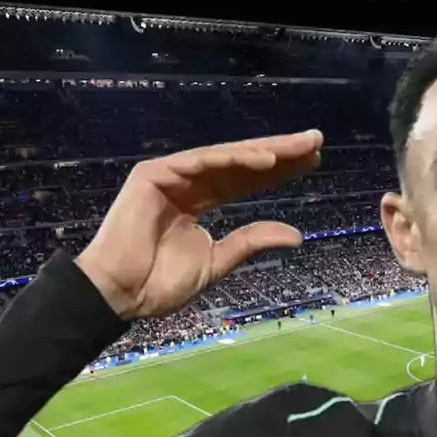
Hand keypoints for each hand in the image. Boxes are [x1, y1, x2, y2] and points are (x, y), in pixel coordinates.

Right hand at [76, 130, 322, 318]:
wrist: (120, 295)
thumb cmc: (160, 284)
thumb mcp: (218, 262)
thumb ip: (252, 242)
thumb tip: (297, 234)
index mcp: (199, 202)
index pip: (246, 181)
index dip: (279, 171)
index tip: (313, 162)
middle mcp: (187, 183)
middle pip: (241, 163)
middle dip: (279, 152)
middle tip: (316, 141)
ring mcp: (170, 175)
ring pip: (225, 157)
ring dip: (264, 150)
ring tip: (299, 149)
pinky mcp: (153, 174)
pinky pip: (199, 160)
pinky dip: (233, 158)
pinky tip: (265, 159)